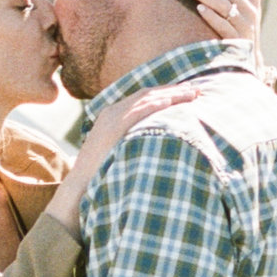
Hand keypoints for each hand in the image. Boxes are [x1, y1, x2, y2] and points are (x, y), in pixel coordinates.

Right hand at [47, 76, 213, 219]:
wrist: (80, 186)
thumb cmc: (101, 175)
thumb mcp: (118, 151)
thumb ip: (132, 140)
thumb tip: (155, 142)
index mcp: (112, 115)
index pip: (143, 97)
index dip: (166, 93)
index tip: (186, 94)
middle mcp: (111, 111)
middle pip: (147, 94)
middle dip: (173, 90)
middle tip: (196, 90)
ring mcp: (111, 118)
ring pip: (146, 99)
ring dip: (170, 95)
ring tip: (191, 94)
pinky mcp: (113, 127)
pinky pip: (137, 111)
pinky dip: (154, 105)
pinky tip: (170, 103)